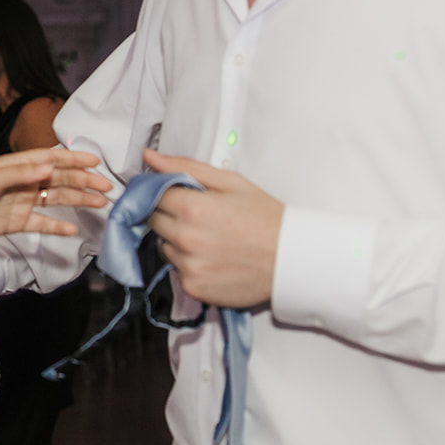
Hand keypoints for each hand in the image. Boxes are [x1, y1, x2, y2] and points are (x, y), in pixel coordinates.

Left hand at [0, 147, 109, 245]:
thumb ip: (21, 173)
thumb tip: (49, 166)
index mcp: (18, 166)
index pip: (52, 159)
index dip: (74, 158)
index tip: (95, 160)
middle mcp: (23, 182)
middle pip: (60, 179)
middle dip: (84, 181)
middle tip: (106, 187)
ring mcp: (22, 201)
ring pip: (56, 199)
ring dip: (78, 200)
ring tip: (100, 204)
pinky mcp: (17, 221)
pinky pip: (43, 222)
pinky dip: (58, 226)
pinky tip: (73, 229)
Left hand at [143, 150, 282, 307]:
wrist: (293, 258)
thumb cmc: (266, 219)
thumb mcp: (231, 183)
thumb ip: (185, 167)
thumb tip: (150, 157)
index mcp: (193, 208)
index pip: (152, 195)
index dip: (165, 193)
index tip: (179, 196)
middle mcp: (186, 238)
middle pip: (153, 221)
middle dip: (170, 216)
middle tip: (200, 217)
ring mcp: (188, 265)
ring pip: (163, 246)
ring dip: (177, 241)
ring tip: (209, 238)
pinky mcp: (193, 286)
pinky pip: (176, 270)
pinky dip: (188, 263)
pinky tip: (212, 258)